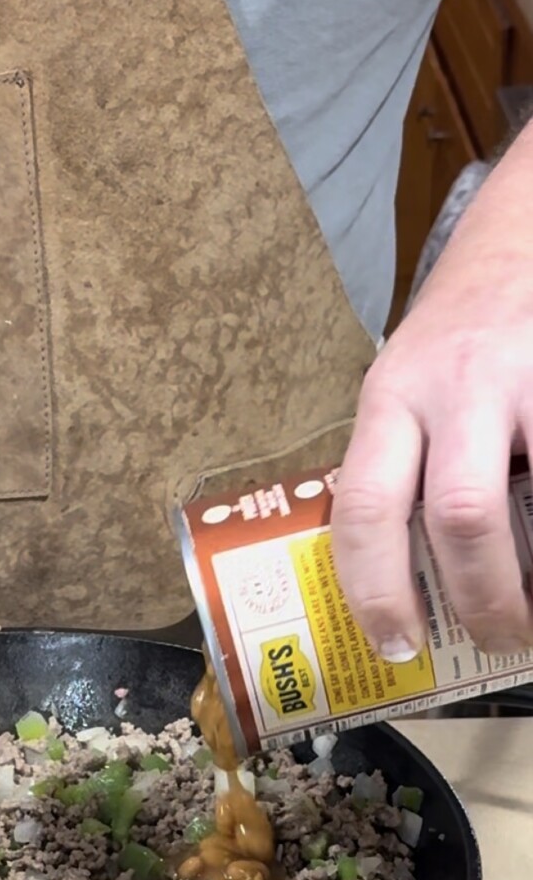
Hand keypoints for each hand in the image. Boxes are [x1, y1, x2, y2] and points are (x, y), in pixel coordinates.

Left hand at [333, 130, 532, 659]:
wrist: (525, 233)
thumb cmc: (465, 333)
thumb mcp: (412, 385)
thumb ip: (403, 463)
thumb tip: (406, 584)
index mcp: (391, 398)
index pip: (363, 507)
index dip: (376, 591)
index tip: (395, 646)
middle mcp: (453, 385)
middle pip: (457, 514)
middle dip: (481, 597)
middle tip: (499, 639)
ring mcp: (523, 378)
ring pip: (522, 502)